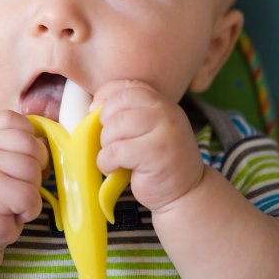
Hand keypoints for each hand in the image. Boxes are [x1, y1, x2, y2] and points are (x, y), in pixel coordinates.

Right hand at [0, 110, 48, 249]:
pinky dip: (30, 208)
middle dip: (37, 168)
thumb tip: (48, 140)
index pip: (16, 120)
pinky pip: (29, 195)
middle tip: (21, 185)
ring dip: (32, 190)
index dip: (30, 140)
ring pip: (32, 170)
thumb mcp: (6, 160)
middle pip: (32, 145)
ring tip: (16, 199)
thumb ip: (23, 145)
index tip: (22, 159)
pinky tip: (16, 211)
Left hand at [93, 80, 203, 212]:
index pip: (125, 87)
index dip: (105, 99)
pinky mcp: (156, 154)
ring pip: (114, 128)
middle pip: (117, 105)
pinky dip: (107, 162)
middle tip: (111, 143)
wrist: (186, 192)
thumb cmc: (157, 162)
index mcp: (161, 102)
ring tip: (116, 158)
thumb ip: (128, 114)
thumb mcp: (147, 130)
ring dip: (106, 146)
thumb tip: (93, 107)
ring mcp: (164, 131)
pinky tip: (115, 169)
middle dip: (105, 126)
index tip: (101, 118)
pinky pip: (115, 151)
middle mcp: (165, 112)